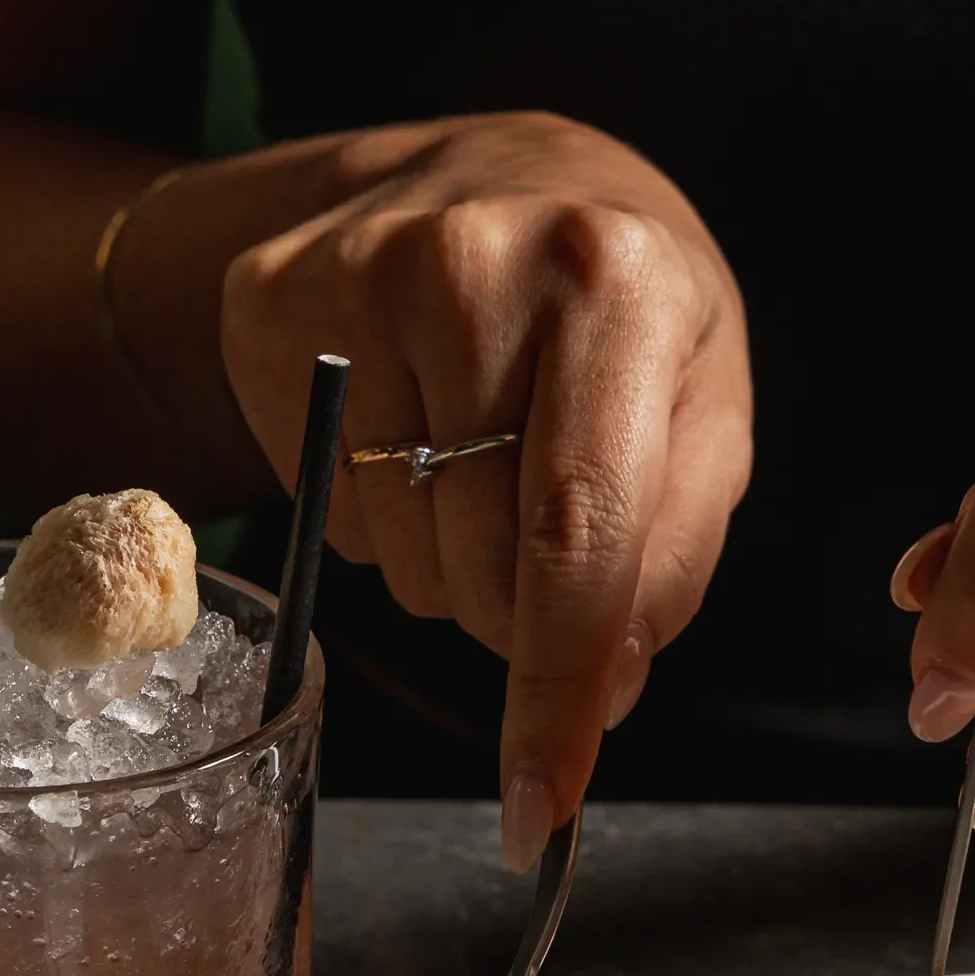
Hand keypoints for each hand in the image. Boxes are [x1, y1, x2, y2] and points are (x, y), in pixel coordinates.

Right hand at [221, 113, 750, 865]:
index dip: (558, 690)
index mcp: (615, 285)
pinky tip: (418, 433)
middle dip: (528, 613)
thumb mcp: (706, 408)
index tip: (538, 805)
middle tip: (555, 528)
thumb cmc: (630, 307)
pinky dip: (377, 517)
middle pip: (482, 566)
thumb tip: (608, 687)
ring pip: (398, 559)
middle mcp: (472, 265)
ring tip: (488, 457)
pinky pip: (324, 514)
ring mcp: (351, 277)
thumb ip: (675, 553)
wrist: (507, 170)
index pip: (578, 533)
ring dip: (453, 564)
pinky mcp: (267, 304)